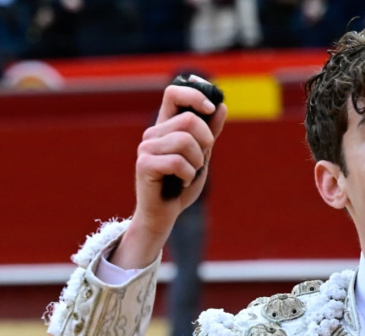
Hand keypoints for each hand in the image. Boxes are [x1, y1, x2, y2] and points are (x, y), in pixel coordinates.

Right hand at [112, 80, 227, 268]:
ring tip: (189, 174)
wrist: (164, 213)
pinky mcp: (144, 164)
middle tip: (200, 160)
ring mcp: (146, 148)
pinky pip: (178, 162)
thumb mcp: (201, 155)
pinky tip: (181, 182)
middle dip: (206, 141)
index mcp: (165, 126)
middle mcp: (153, 133)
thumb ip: (209, 133)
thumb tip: (221, 106)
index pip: (174, 93)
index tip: (211, 108)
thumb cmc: (181, 184)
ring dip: (197, 162)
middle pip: (189, 119)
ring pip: (185, 140)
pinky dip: (188, 175)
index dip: (194, 95)